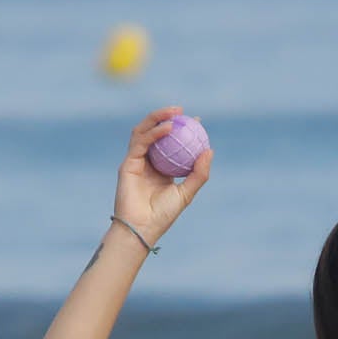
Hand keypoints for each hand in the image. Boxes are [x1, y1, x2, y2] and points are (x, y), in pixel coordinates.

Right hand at [115, 107, 212, 247]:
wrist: (143, 228)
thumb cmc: (164, 214)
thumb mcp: (186, 192)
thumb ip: (198, 173)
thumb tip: (209, 150)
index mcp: (161, 168)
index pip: (171, 143)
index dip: (182, 129)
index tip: (196, 121)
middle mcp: (147, 162)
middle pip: (155, 132)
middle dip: (167, 117)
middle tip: (182, 111)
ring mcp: (136, 161)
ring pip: (144, 131)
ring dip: (158, 118)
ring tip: (174, 113)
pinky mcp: (127, 163)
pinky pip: (141, 142)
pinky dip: (154, 132)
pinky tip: (168, 127)